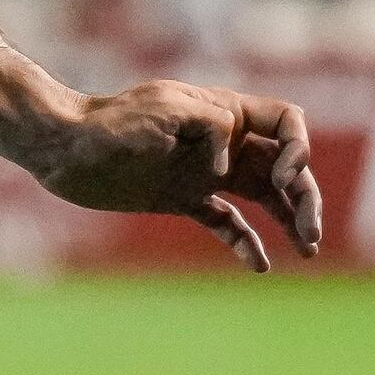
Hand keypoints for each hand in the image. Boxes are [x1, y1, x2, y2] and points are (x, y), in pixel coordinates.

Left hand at [39, 79, 322, 270]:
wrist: (65, 148)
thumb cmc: (111, 123)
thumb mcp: (166, 109)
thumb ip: (212, 124)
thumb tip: (232, 161)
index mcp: (225, 112)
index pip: (286, 123)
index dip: (298, 150)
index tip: (278, 180)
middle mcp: (223, 142)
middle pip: (285, 166)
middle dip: (305, 197)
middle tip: (309, 234)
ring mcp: (205, 171)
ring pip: (264, 196)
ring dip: (289, 218)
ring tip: (307, 249)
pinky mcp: (183, 198)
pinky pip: (227, 221)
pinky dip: (246, 241)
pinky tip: (260, 265)